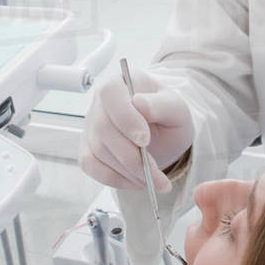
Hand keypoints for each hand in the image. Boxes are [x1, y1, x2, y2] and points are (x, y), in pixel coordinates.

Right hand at [79, 66, 193, 190]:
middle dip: (131, 156)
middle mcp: (101, 103)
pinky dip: (115, 179)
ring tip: (154, 180)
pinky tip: (136, 181)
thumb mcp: (176, 108)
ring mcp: (91, 126)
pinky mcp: (88, 148)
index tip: (145, 140)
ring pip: (99, 151)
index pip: (110, 94)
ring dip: (128, 172)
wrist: (163, 133)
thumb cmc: (168, 115)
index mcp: (121, 83)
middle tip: (155, 173)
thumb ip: (161, 105)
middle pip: (103, 128)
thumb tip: (139, 103)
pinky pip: (91, 166)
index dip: (124, 117)